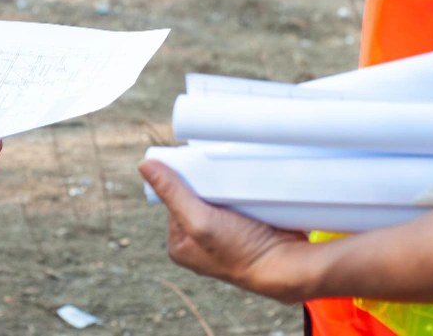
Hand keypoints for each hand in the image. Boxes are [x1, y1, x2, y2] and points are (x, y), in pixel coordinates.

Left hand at [139, 159, 314, 302]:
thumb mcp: (201, 220)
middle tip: (215, 173)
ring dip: (222, 184)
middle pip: (194, 195)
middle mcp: (198, 242)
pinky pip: (234, 199)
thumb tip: (144, 165)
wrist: (289, 266)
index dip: (182, 181)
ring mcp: (222, 234)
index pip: (171, 199)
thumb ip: (174, 194)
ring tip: (231, 179)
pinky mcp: (244, 226)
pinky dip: (238, 189)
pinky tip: (243, 185)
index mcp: (180, 245)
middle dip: (203, 182)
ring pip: (215, 195)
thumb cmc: (243, 252)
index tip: (195, 168)